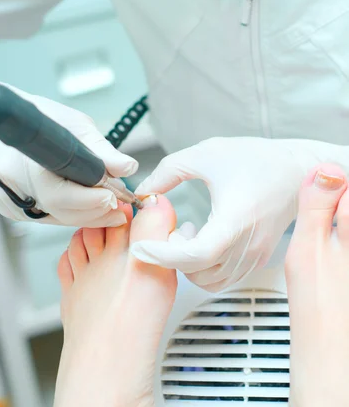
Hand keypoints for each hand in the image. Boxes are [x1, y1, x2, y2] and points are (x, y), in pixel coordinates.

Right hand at [0, 72, 137, 225]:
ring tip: (108, 206)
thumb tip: (127, 168)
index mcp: (26, 163)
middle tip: (119, 208)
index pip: (61, 196)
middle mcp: (13, 186)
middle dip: (94, 212)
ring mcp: (9, 200)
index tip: (114, 197)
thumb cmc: (40, 118)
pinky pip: (46, 216)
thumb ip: (102, 151)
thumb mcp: (76, 126)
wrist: (5, 121)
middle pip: (60, 212)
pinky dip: (68, 212)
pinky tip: (84, 205)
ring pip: (55, 218)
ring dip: (84, 214)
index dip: (91, 200)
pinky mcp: (9, 208)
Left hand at [132, 137, 305, 291]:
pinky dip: (204, 268)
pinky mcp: (256, 259)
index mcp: (235, 219)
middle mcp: (247, 245)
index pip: (195, 255)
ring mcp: (254, 256)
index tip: (142, 247)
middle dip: (171, 255)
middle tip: (165, 230)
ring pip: (209, 281)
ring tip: (184, 233)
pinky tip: (201, 239)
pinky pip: (223, 278)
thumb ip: (169, 171)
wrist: (294, 170)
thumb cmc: (256, 159)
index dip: (163, 255)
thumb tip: (144, 191)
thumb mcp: (206, 154)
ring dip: (187, 264)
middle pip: (197, 271)